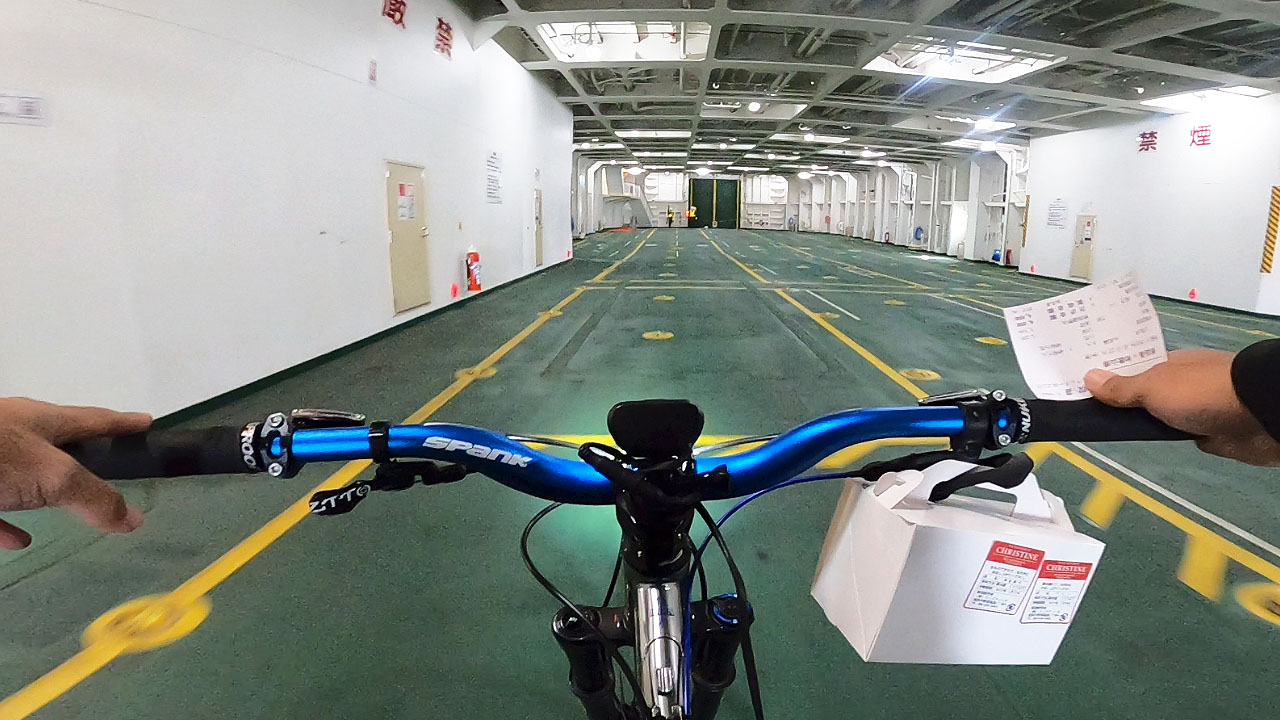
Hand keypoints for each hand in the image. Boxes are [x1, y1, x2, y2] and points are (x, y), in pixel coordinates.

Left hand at [0, 397, 151, 548]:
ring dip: (43, 494)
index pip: (94, 420)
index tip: (146, 421)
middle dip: (81, 455)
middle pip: (57, 443)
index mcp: (45, 421)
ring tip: (65, 508)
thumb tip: (136, 519)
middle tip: (106, 467)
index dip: (123, 423)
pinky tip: (19, 538)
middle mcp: (18, 433)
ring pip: (24, 475)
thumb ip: (95, 497)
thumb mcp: (55, 476)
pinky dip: (12, 522)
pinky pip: (0, 505)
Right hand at [1085, 350, 1279, 466]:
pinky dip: (1158, 435)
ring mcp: (1192, 407)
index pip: (1130, 366)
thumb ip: (1121, 388)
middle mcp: (1178, 382)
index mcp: (1167, 364)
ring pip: (1155, 412)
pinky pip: (1172, 431)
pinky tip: (1138, 440)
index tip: (1078, 381)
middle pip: (1140, 390)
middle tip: (1080, 407)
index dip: (1106, 373)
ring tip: (1100, 427)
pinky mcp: (1204, 430)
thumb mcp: (1154, 387)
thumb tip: (1088, 378)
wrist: (1256, 416)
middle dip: (1117, 398)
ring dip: (1137, 420)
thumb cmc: (1201, 392)